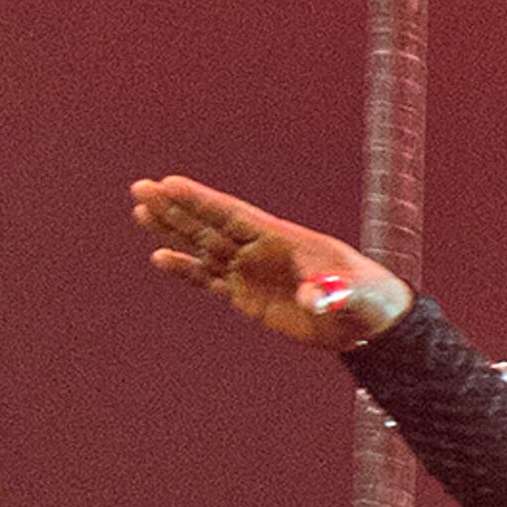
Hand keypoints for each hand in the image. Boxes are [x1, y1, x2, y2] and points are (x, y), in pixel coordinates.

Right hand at [133, 175, 408, 344]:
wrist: (366, 323)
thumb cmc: (365, 297)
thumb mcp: (352, 294)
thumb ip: (331, 293)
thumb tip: (314, 299)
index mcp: (281, 238)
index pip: (233, 215)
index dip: (201, 201)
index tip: (170, 184)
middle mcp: (260, 250)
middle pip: (209, 225)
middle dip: (175, 208)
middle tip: (140, 188)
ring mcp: (251, 272)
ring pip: (203, 247)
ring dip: (172, 230)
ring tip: (140, 212)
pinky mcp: (247, 297)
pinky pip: (210, 280)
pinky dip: (186, 270)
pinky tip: (160, 257)